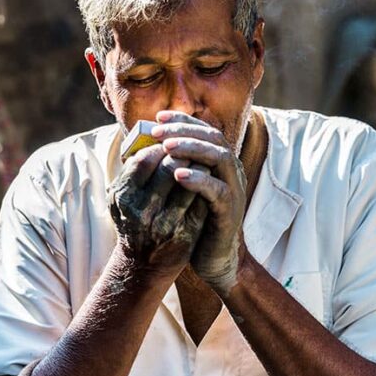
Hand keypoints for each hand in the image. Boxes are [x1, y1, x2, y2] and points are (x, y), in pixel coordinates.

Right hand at [107, 142, 208, 276]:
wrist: (143, 265)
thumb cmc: (133, 223)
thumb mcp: (122, 199)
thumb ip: (131, 172)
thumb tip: (147, 138)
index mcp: (123, 196)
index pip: (144, 159)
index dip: (160, 146)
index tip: (168, 141)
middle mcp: (142, 210)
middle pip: (168, 167)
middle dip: (182, 152)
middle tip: (190, 146)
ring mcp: (164, 223)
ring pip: (188, 182)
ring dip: (199, 165)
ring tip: (202, 158)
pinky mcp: (185, 234)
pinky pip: (199, 202)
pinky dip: (205, 186)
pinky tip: (208, 180)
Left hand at [152, 111, 245, 294]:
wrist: (213, 257)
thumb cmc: (193, 220)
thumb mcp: (180, 189)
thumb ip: (171, 166)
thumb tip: (142, 145)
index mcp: (218, 162)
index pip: (203, 130)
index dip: (182, 121)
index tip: (156, 118)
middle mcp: (230, 171)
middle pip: (213, 138)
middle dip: (184, 130)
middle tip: (157, 131)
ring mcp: (233, 189)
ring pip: (220, 158)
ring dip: (193, 149)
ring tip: (168, 147)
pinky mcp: (230, 210)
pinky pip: (218, 190)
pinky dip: (199, 180)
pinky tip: (178, 176)